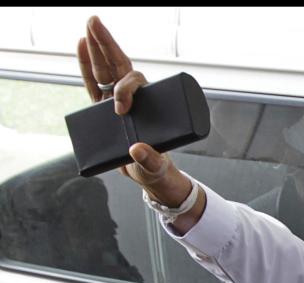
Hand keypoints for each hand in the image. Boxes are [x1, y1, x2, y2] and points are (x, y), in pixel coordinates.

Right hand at [77, 16, 191, 207]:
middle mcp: (134, 100)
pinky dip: (86, 65)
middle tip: (95, 22)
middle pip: (119, 66)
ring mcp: (117, 101)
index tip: (120, 109)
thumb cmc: (156, 168)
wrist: (150, 175)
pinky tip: (81, 44)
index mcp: (149, 107)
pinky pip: (93, 83)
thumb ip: (150, 160)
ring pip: (105, 70)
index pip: (135, 84)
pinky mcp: (104, 109)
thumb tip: (136, 149)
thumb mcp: (156, 166)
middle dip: (107, 44)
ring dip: (96, 48)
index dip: (126, 89)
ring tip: (89, 26)